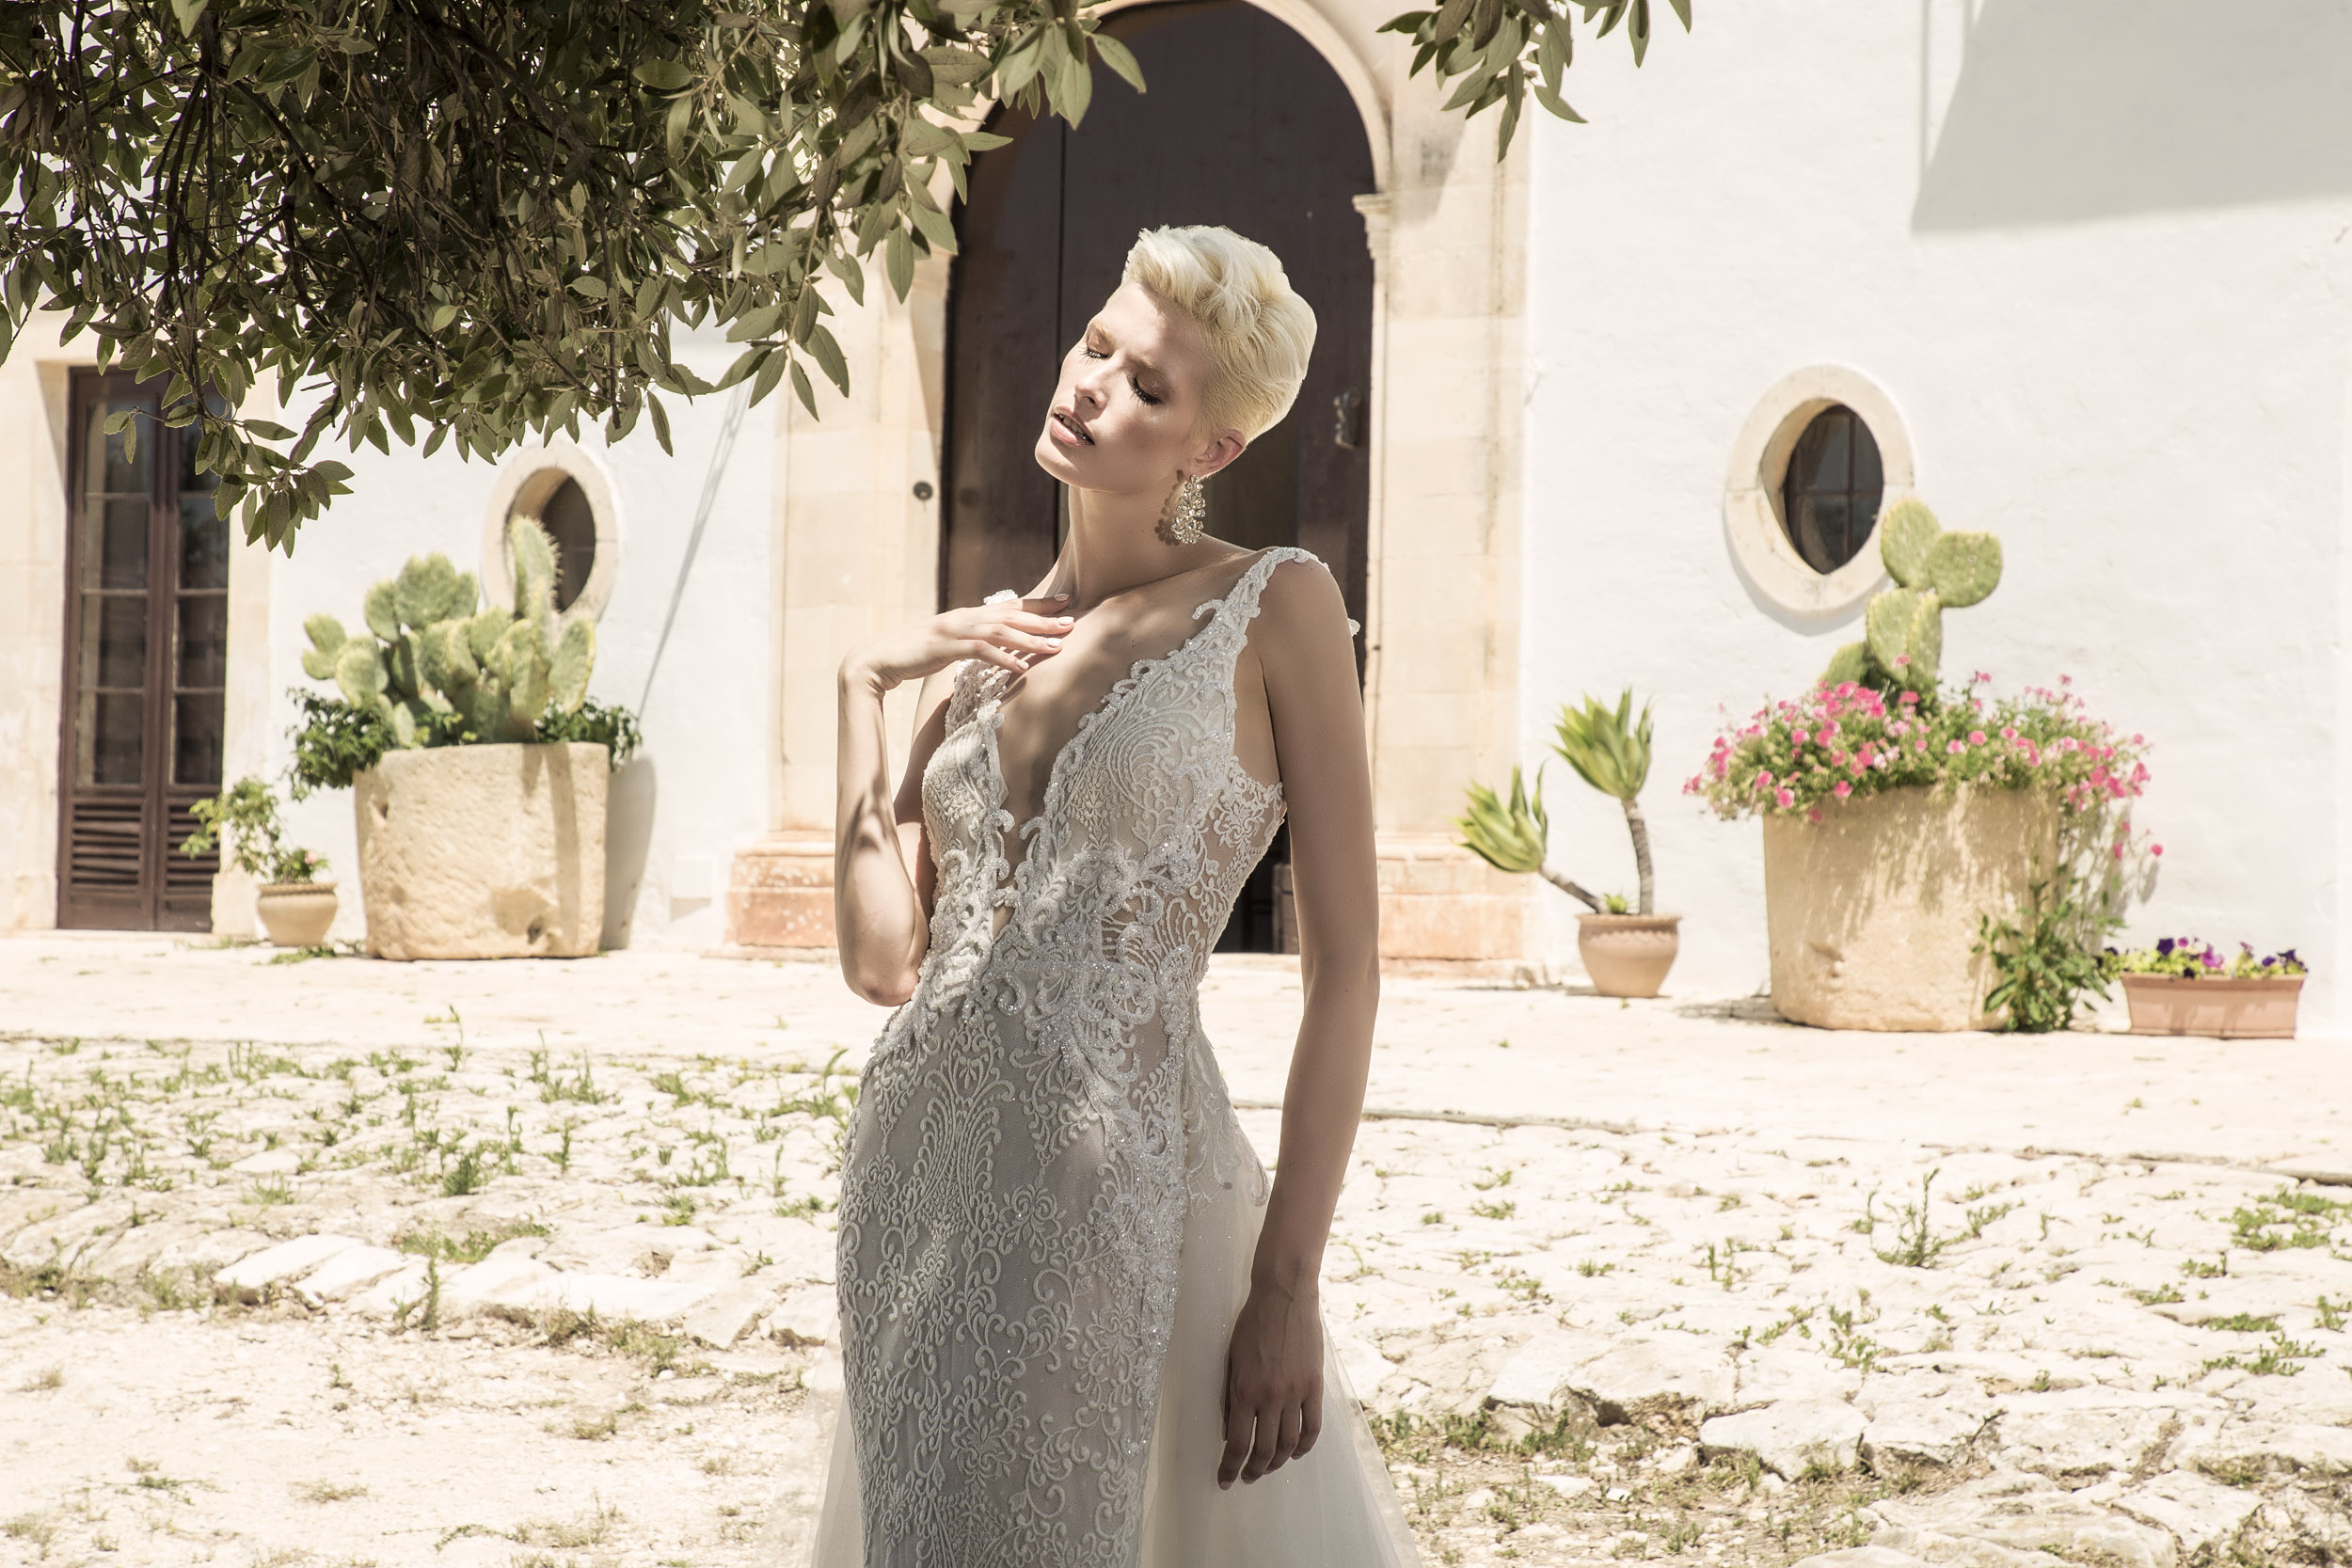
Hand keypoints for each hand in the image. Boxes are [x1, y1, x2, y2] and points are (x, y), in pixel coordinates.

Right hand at [841, 593, 1071, 694]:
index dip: (1038, 605)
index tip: (1065, 603)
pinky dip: (1003, 658)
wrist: (880, 658)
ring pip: (1001, 631)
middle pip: (1012, 615)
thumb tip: (994, 647)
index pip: (1009, 606)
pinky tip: (1022, 668)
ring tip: (1055, 648)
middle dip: (1044, 620)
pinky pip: (980, 651)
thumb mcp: (950, 645)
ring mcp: (955, 630)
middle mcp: (965, 617)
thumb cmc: (915, 655)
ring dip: (1031, 640)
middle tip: (1072, 623)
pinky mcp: (946, 647)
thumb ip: (971, 642)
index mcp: (967, 615)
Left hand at [1219, 1280, 1323, 1487]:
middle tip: (1247, 1476)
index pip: (1238, 1443)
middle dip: (1254, 1470)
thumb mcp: (1230, 1360)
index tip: (1225, 1480)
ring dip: (1278, 1462)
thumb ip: (1230, 1397)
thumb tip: (1229, 1431)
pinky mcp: (1314, 1386)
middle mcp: (1271, 1397)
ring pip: (1289, 1443)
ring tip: (1269, 1467)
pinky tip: (1295, 1452)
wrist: (1283, 1296)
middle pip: (1264, 1450)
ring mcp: (1296, 1393)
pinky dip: (1305, 1446)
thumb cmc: (1251, 1324)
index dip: (1230, 1467)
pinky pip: (1313, 1427)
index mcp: (1245, 1391)